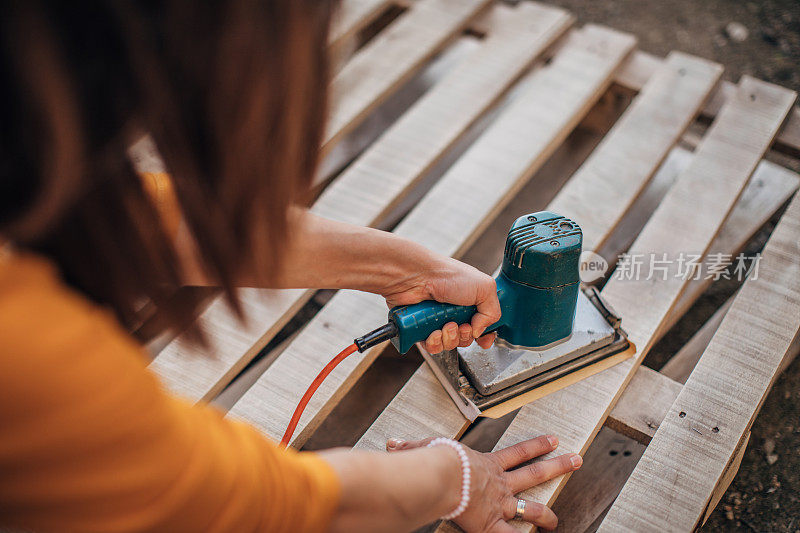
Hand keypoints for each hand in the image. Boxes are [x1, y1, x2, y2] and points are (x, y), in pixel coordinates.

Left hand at [380, 255, 500, 352]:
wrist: (418, 277)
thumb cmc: (447, 275)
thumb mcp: (484, 287)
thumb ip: (493, 312)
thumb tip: (481, 332)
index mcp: (472, 302)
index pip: (484, 327)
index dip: (485, 336)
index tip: (483, 338)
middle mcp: (456, 312)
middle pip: (467, 338)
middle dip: (466, 336)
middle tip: (462, 325)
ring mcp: (439, 321)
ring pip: (450, 345)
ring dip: (450, 338)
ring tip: (446, 325)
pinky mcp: (423, 329)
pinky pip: (432, 347)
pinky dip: (434, 342)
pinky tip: (433, 332)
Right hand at [387, 435, 580, 531]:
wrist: (437, 475)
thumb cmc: (432, 461)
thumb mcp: (425, 448)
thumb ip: (413, 448)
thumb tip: (394, 446)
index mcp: (487, 463)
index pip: (519, 453)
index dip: (538, 447)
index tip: (554, 441)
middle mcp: (499, 483)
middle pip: (535, 473)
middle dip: (558, 467)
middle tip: (576, 461)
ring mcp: (499, 505)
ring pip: (532, 509)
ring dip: (548, 515)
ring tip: (558, 521)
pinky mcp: (492, 525)